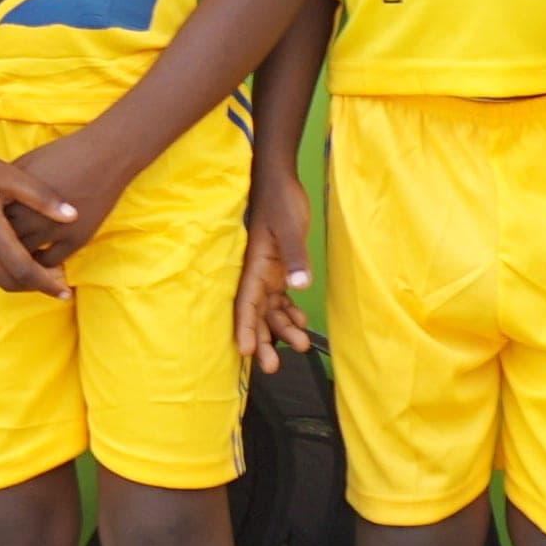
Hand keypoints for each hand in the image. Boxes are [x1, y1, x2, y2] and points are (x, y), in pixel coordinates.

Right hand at [0, 126, 71, 294]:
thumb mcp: (10, 176)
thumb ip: (43, 198)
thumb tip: (74, 216)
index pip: (24, 270)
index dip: (48, 284)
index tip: (65, 292)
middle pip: (9, 282)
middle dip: (34, 286)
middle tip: (54, 280)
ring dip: (13, 281)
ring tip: (33, 271)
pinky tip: (4, 261)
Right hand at [236, 163, 319, 369]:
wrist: (279, 178)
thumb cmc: (280, 200)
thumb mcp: (290, 227)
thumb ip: (295, 256)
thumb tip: (299, 286)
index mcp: (253, 266)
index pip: (245, 304)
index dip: (244, 328)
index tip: (244, 352)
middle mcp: (257, 273)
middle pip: (256, 314)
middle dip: (263, 340)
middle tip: (273, 366)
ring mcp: (267, 272)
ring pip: (270, 309)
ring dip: (281, 329)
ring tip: (300, 346)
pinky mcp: (278, 267)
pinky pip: (280, 297)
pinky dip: (289, 312)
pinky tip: (301, 323)